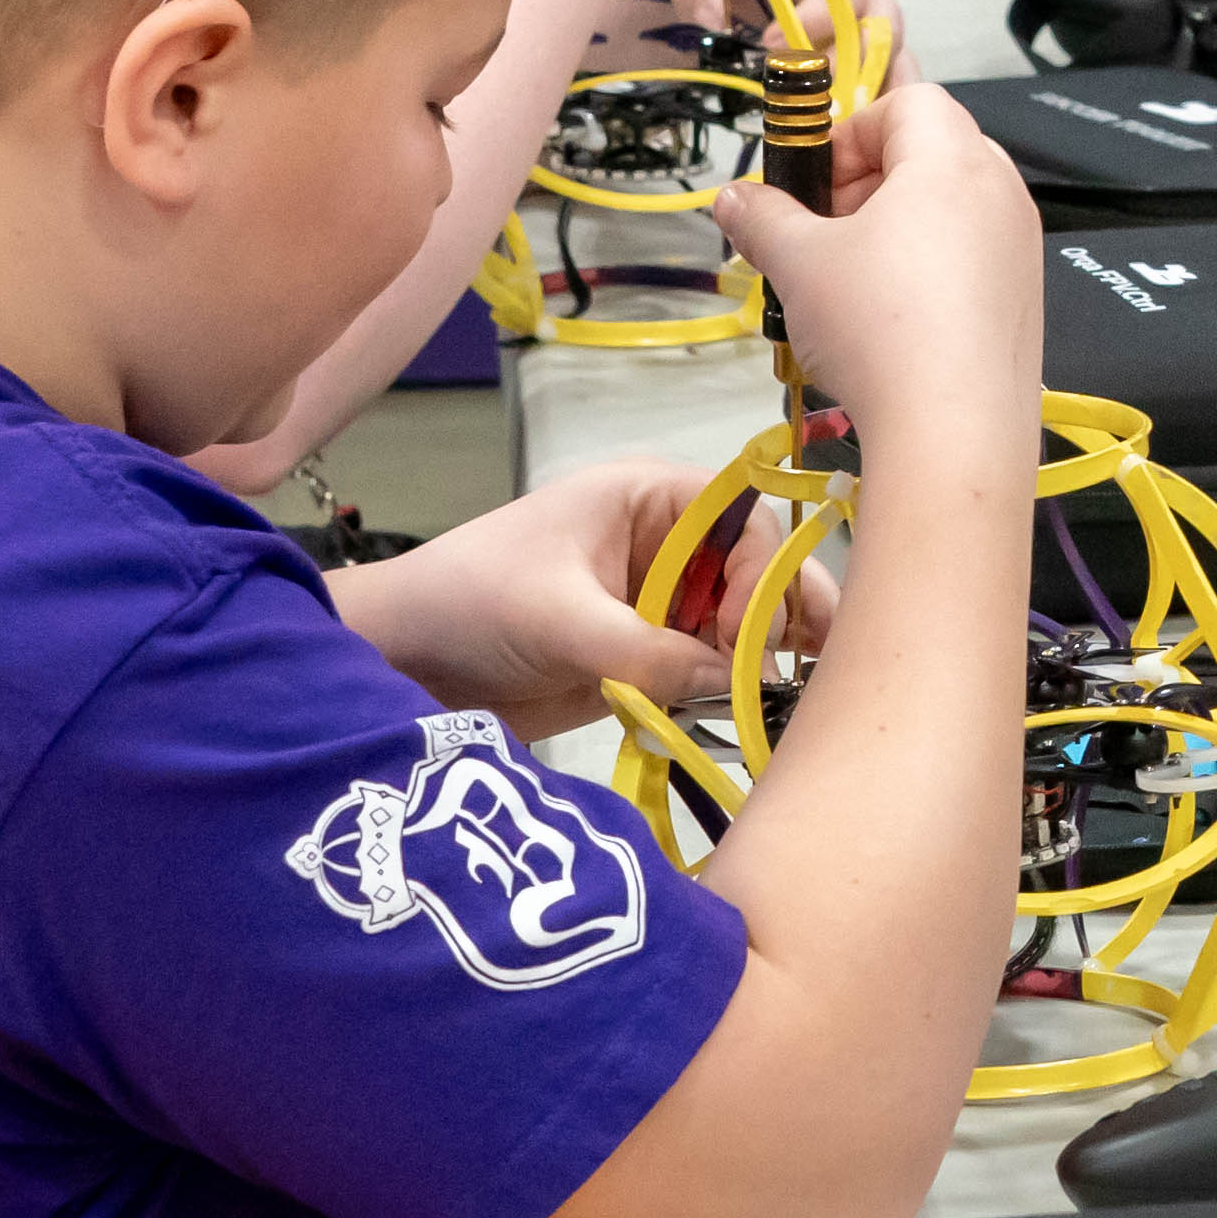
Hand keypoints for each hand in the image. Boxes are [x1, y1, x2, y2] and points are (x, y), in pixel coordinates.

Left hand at [323, 457, 830, 737]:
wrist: (400, 663)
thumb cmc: (469, 604)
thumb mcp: (559, 620)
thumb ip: (648, 651)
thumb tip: (731, 682)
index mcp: (647, 499)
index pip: (744, 519)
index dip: (763, 571)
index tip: (747, 634)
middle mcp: (666, 546)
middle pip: (756, 572)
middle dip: (785, 613)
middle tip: (816, 663)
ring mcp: (657, 606)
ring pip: (740, 626)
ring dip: (764, 660)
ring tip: (795, 699)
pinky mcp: (644, 660)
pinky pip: (706, 673)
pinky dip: (729, 695)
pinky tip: (755, 717)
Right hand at [713, 69, 1045, 451]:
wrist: (954, 432)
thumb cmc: (877, 325)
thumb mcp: (799, 264)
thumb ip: (762, 218)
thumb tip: (733, 199)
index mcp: (954, 159)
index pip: (908, 100)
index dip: (851, 129)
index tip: (814, 185)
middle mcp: (1002, 192)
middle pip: (934, 149)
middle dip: (869, 181)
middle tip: (825, 233)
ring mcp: (1022, 249)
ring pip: (952, 208)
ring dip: (895, 229)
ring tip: (848, 285)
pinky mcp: (1027, 301)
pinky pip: (974, 258)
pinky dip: (929, 271)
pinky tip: (890, 326)